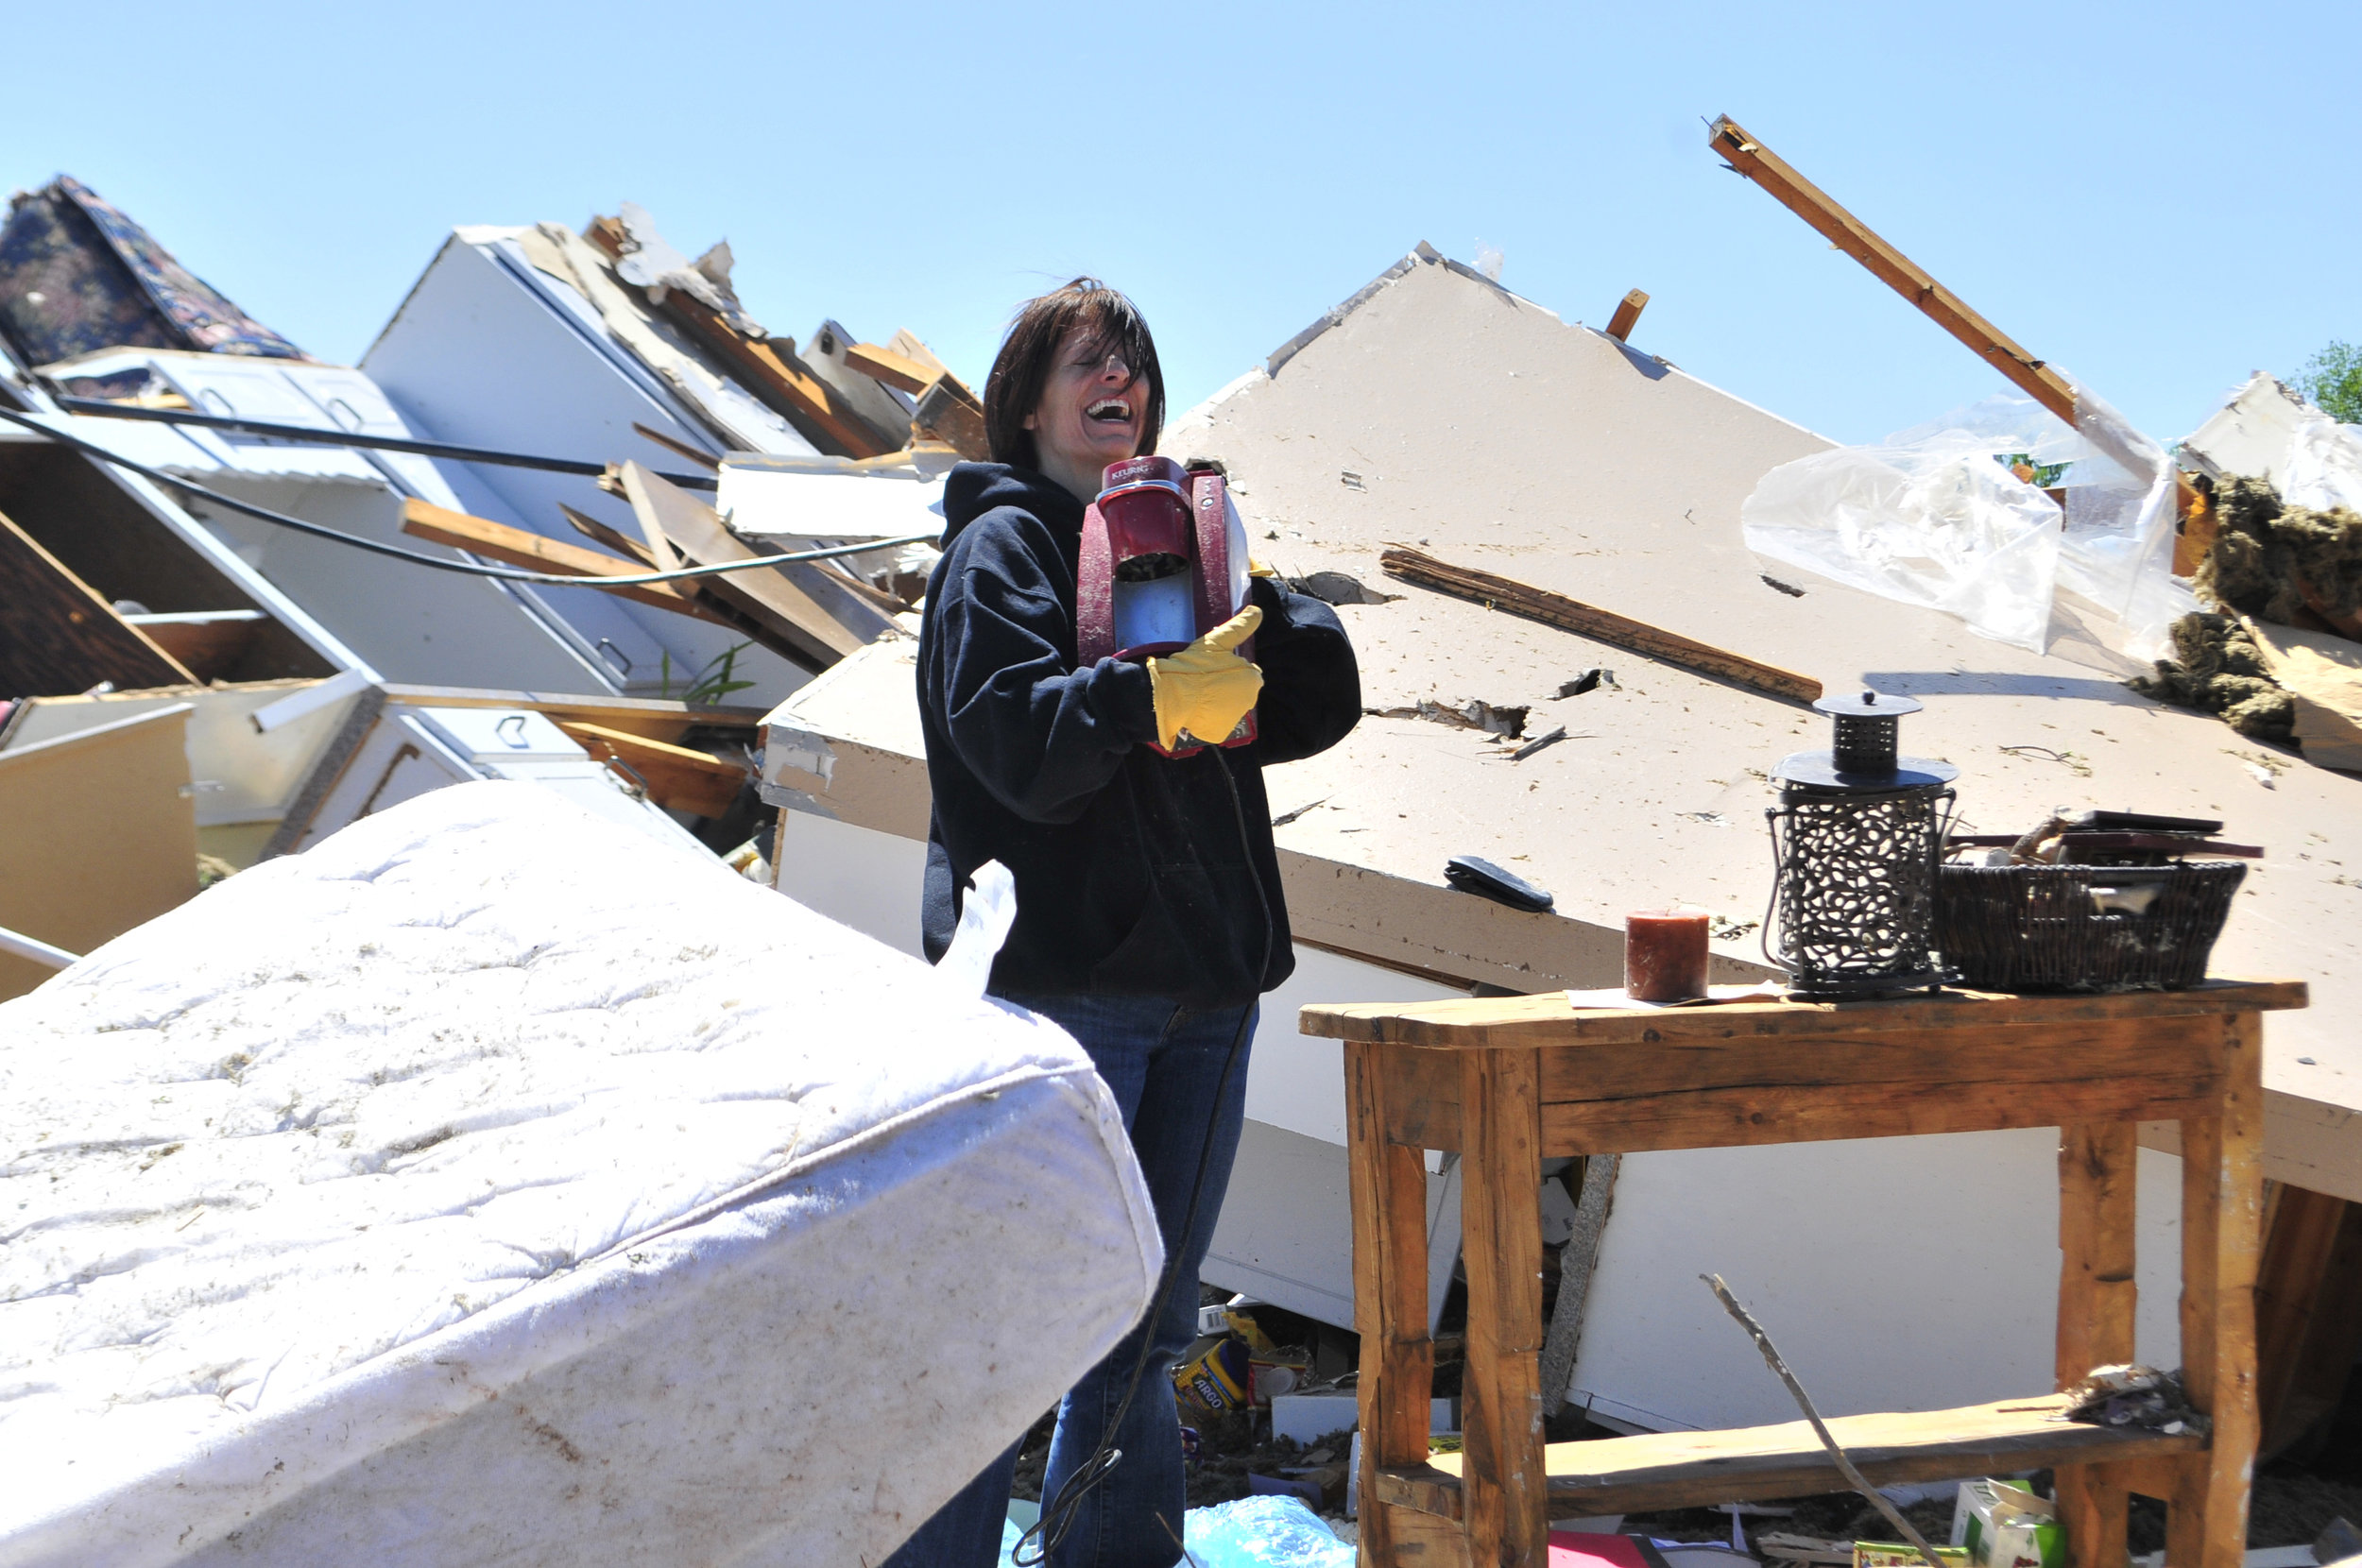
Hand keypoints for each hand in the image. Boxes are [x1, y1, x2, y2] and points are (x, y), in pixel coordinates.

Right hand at [1147, 607, 1262, 749]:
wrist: (1171, 694)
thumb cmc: (1195, 666)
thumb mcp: (1218, 640)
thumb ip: (1240, 626)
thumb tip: (1257, 610)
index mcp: (1253, 679)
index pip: (1245, 672)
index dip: (1227, 669)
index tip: (1211, 668)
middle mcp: (1249, 701)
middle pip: (1237, 690)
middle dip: (1223, 686)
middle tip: (1202, 680)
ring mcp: (1235, 719)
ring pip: (1226, 707)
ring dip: (1215, 701)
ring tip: (1196, 693)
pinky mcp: (1220, 732)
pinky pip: (1215, 723)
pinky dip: (1206, 718)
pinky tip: (1194, 708)